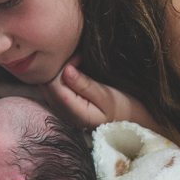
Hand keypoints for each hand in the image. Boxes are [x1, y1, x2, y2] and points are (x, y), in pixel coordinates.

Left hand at [39, 55, 158, 131]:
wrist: (132, 122)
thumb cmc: (123, 108)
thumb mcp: (107, 96)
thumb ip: (85, 84)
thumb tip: (66, 70)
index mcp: (74, 113)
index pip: (54, 84)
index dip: (63, 66)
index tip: (80, 57)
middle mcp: (64, 115)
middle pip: (47, 86)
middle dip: (58, 68)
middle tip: (78, 57)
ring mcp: (63, 113)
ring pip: (47, 88)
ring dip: (59, 72)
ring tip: (77, 62)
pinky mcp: (66, 109)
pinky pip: (53, 90)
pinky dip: (59, 78)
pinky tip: (74, 71)